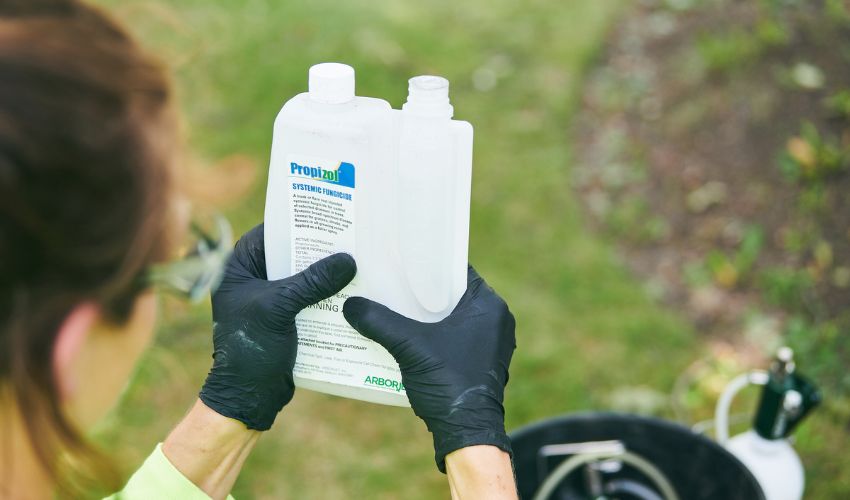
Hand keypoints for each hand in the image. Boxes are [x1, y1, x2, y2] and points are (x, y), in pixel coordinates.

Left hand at [199, 224, 355, 429]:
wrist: (249, 398)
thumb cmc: (250, 350)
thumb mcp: (279, 308)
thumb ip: (311, 282)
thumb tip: (348, 259)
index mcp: (238, 267)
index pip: (270, 231)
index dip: (297, 219)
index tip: (328, 211)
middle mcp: (254, 277)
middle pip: (291, 251)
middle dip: (320, 245)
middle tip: (352, 232)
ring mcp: (271, 297)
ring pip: (304, 274)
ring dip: (327, 270)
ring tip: (359, 256)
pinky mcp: (288, 316)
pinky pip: (311, 295)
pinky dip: (329, 292)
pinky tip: (354, 287)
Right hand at [342, 265, 515, 471]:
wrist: (467, 432)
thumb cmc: (448, 384)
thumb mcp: (409, 346)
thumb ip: (379, 322)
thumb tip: (350, 305)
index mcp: (488, 305)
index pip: (456, 270)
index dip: (428, 263)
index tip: (402, 259)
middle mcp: (495, 319)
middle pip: (452, 293)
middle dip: (422, 290)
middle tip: (391, 280)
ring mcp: (490, 342)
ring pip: (452, 316)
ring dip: (426, 313)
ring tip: (393, 305)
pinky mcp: (482, 361)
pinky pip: (455, 336)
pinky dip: (433, 333)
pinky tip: (406, 334)